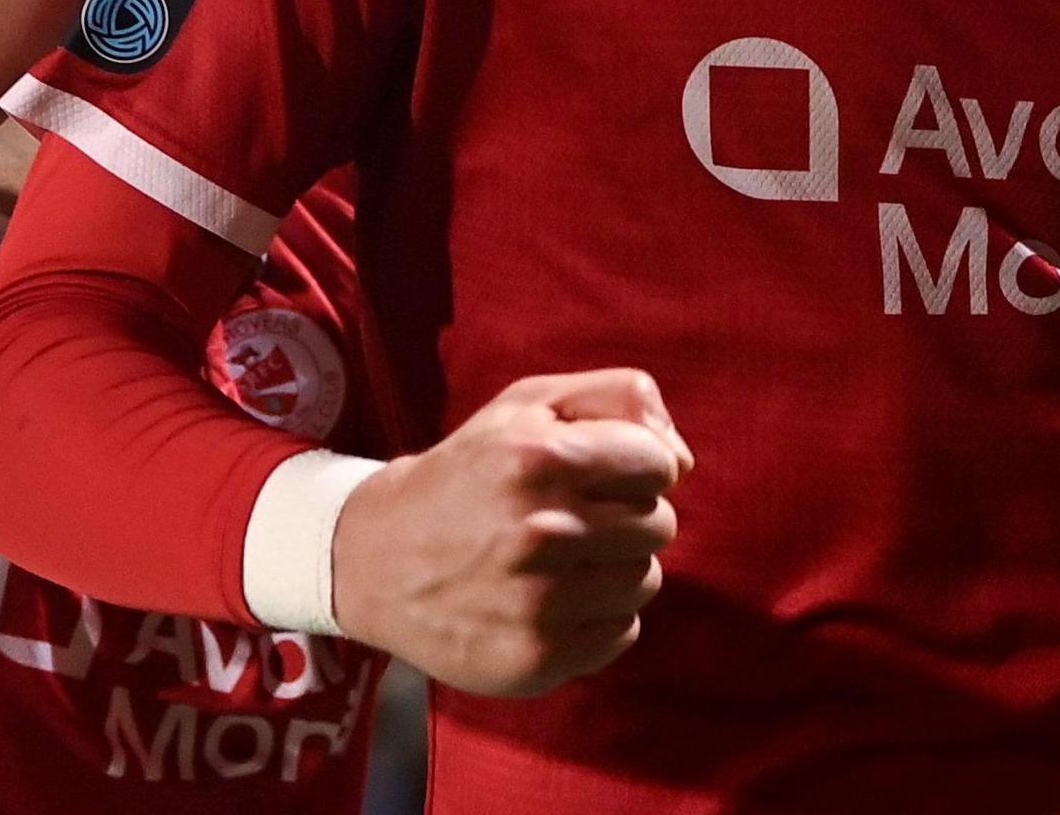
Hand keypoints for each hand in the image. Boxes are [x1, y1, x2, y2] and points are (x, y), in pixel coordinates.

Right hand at [330, 369, 690, 696]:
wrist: (376, 559)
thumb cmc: (470, 472)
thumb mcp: (529, 404)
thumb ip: (620, 399)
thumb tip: (683, 462)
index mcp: (539, 459)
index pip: (658, 466)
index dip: (636, 468)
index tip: (599, 476)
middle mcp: (540, 532)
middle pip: (658, 526)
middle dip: (627, 519)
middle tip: (576, 520)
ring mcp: (539, 604)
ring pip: (646, 582)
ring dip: (616, 570)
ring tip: (563, 561)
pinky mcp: (536, 659)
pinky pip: (623, 633)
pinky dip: (601, 619)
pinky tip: (557, 602)